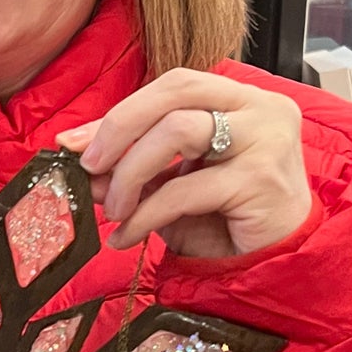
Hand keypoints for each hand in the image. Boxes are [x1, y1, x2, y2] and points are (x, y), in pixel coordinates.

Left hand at [56, 69, 311, 258]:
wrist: (276, 267)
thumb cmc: (228, 221)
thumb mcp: (172, 185)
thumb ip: (133, 165)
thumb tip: (78, 155)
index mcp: (242, 99)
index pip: (174, 84)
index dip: (121, 111)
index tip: (76, 142)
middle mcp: (261, 108)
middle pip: (176, 90)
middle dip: (120, 127)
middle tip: (89, 165)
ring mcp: (267, 140)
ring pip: (178, 130)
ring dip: (131, 172)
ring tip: (114, 209)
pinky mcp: (262, 181)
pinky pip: (185, 189)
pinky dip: (145, 214)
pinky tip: (127, 235)